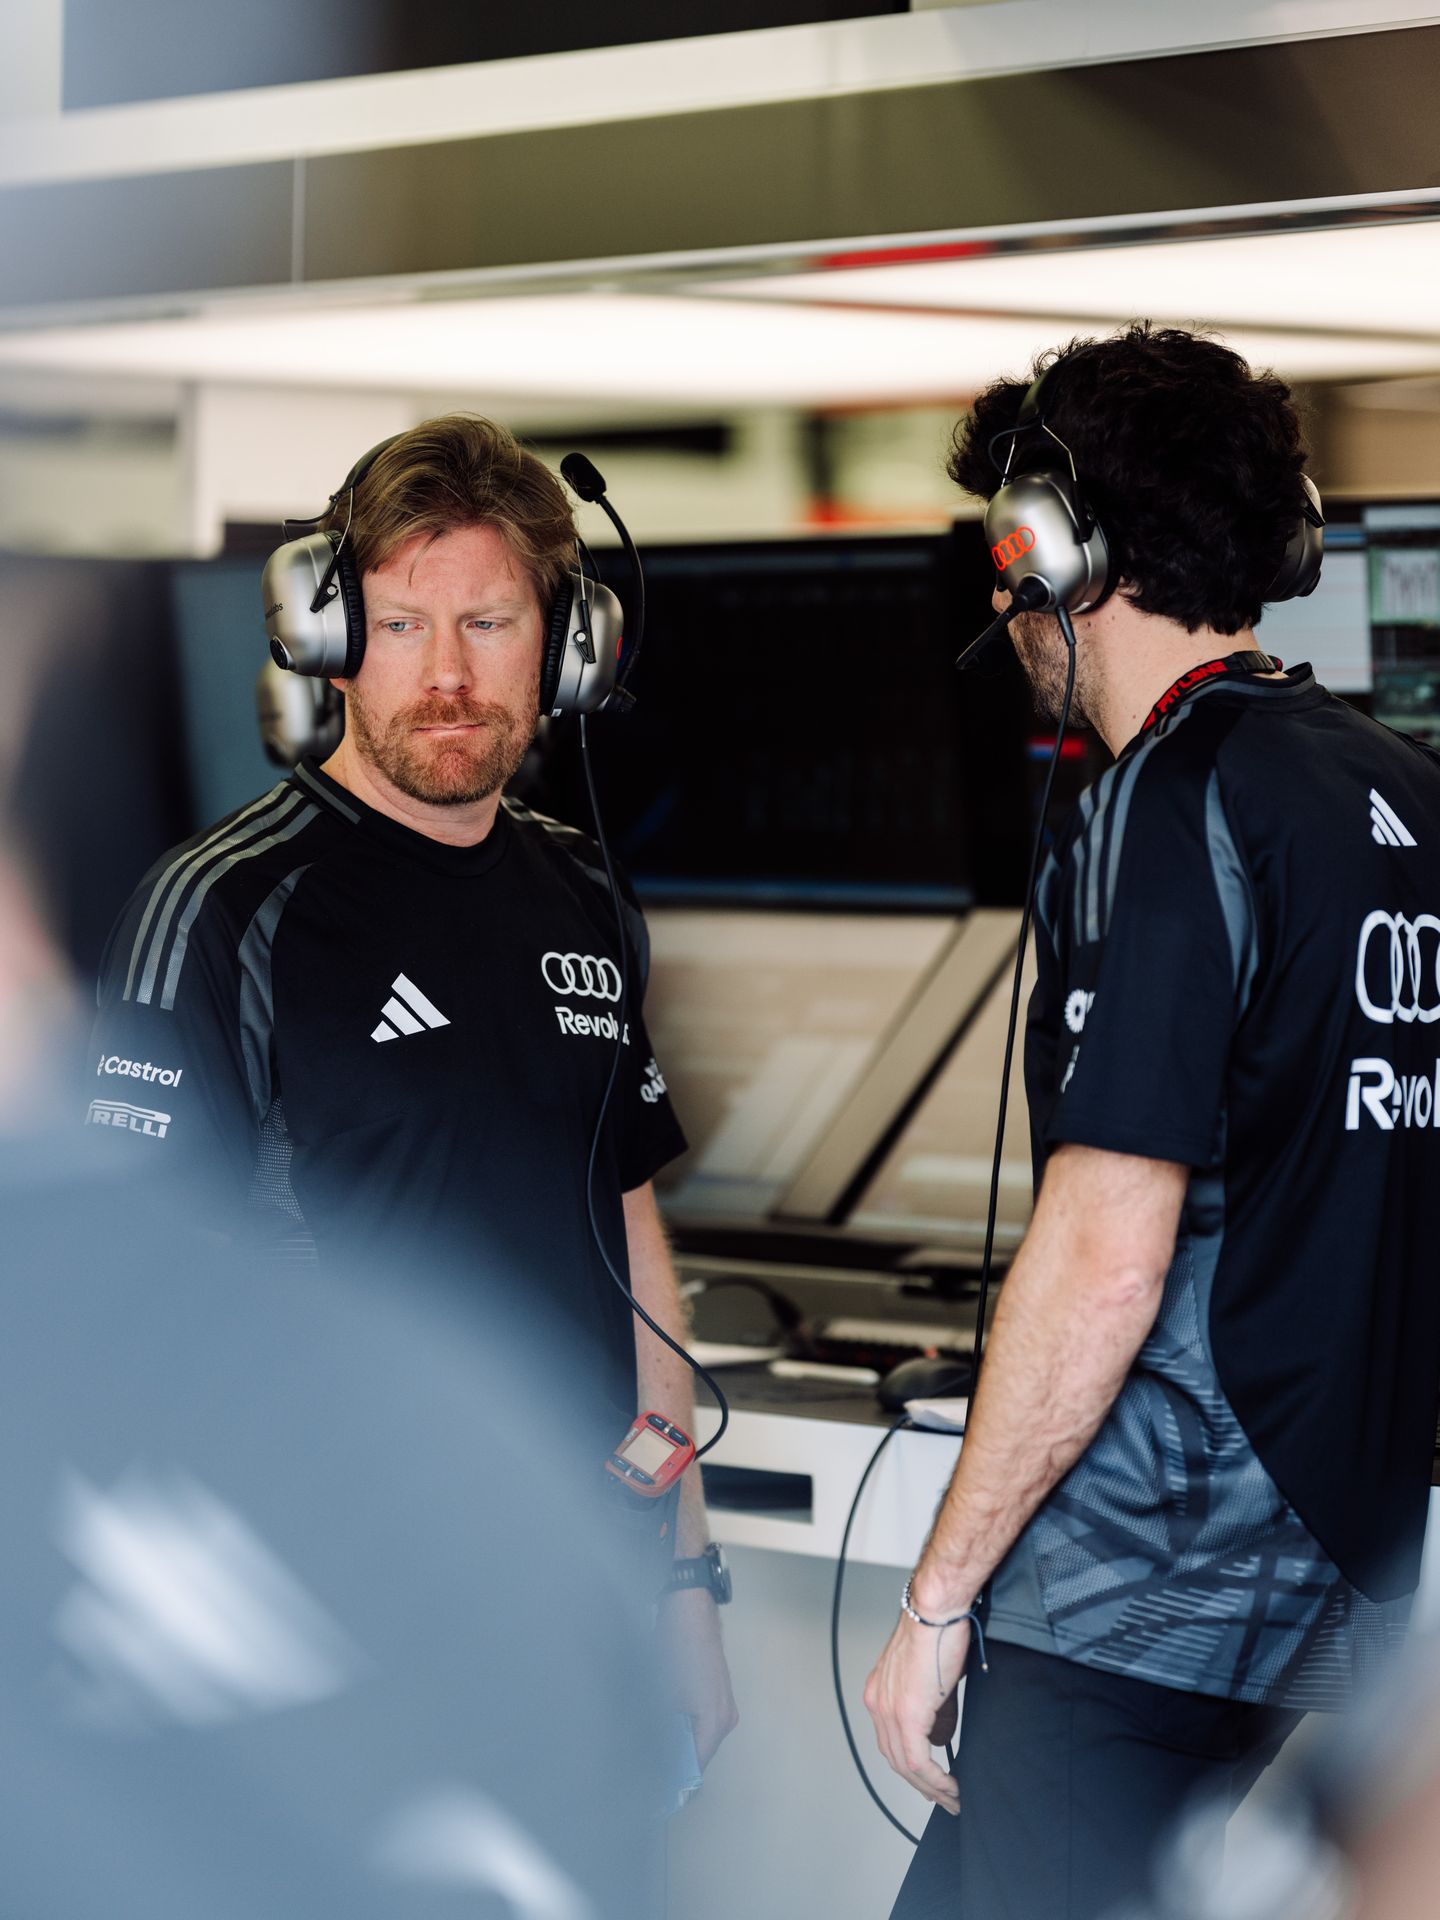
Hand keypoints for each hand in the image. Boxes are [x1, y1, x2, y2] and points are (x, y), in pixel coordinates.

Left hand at [656, 1587, 738, 1769]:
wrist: (689, 1606)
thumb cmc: (676, 1646)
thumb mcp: (660, 1694)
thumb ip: (657, 1731)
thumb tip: (644, 1758)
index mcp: (715, 1721)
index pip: (695, 1768)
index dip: (673, 1784)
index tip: (653, 1796)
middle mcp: (725, 1717)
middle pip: (699, 1754)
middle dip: (673, 1766)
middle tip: (644, 1775)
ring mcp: (723, 1704)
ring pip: (699, 1738)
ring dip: (676, 1746)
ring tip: (647, 1753)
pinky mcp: (716, 1692)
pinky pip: (700, 1722)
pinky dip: (682, 1728)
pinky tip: (659, 1726)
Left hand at [863, 1614, 966, 1815]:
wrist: (936, 1610)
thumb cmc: (938, 1630)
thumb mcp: (934, 1676)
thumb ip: (935, 1709)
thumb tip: (942, 1736)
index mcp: (879, 1690)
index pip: (890, 1739)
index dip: (909, 1765)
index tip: (929, 1781)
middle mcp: (877, 1702)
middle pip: (894, 1757)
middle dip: (921, 1784)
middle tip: (944, 1799)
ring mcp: (889, 1710)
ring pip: (905, 1765)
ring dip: (931, 1788)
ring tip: (952, 1799)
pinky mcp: (907, 1716)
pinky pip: (918, 1762)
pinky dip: (936, 1781)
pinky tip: (951, 1789)